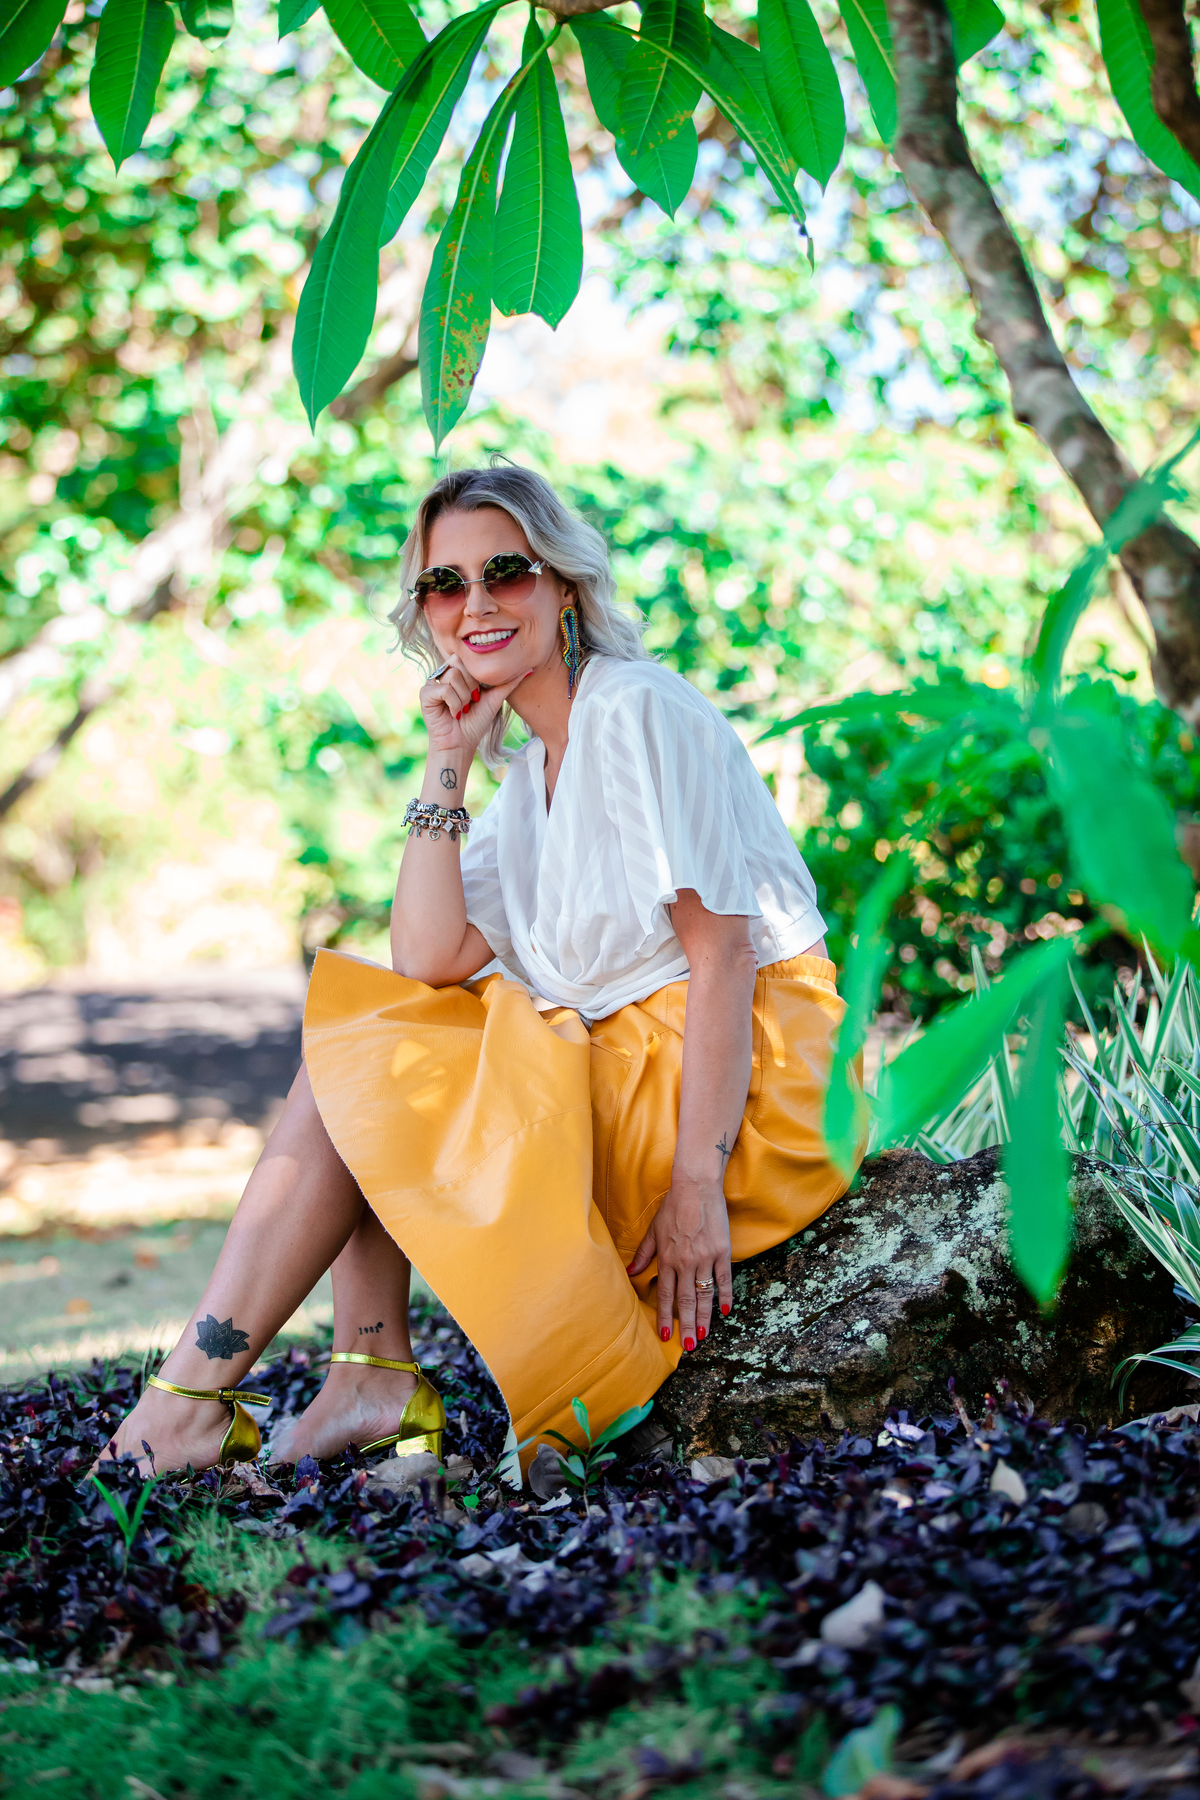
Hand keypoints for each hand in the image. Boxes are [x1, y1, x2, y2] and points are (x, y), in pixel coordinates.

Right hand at [420, 653, 530, 757]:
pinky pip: (444, 689)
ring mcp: (433, 682)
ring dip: (463, 697)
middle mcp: (444, 673)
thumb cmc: (476, 722)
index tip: (479, 695)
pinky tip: (454, 714)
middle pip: (459, 662)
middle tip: (472, 702)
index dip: (477, 676)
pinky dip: (454, 704)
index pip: (468, 657)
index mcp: (459, 671)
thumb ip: (509, 682)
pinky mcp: (425, 693)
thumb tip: (531, 668)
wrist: (462, 743)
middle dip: (471, 686)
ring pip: (453, 675)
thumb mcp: (495, 699)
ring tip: (462, 709)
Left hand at [627, 1177, 732, 1349]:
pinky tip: (726, 1311)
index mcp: (667, 1259)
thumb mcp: (653, 1230)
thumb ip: (643, 1254)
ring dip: (704, 1317)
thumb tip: (630, 1272)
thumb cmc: (673, 1207)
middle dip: (685, 1326)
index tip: (665, 1335)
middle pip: (686, 1301)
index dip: (664, 1316)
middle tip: (687, 1346)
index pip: (665, 1295)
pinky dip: (726, 1296)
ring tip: (703, 1336)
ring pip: (704, 1295)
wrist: (696, 1187)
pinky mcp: (722, 1251)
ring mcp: (705, 1258)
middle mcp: (685, 1262)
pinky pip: (724, 1279)